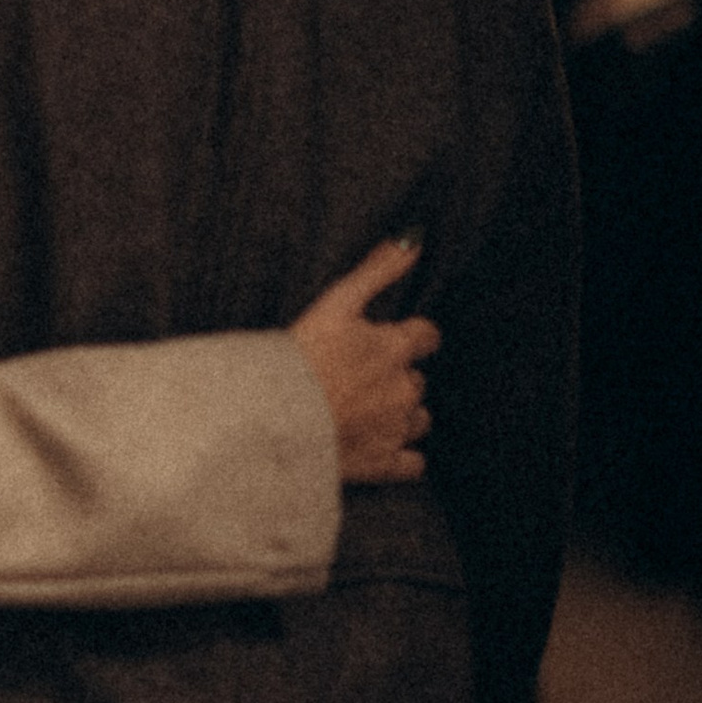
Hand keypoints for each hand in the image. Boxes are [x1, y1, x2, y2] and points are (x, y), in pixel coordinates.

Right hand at [289, 239, 438, 484]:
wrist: (274, 420)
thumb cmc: (300, 358)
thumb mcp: (337, 302)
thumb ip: (378, 270)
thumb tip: (415, 238)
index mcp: (396, 348)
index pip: (427, 336)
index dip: (410, 337)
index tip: (388, 342)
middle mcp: (405, 389)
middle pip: (417, 380)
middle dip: (397, 378)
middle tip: (360, 379)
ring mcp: (397, 429)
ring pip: (418, 419)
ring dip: (400, 415)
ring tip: (364, 413)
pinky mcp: (385, 464)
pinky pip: (413, 464)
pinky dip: (401, 456)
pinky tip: (376, 446)